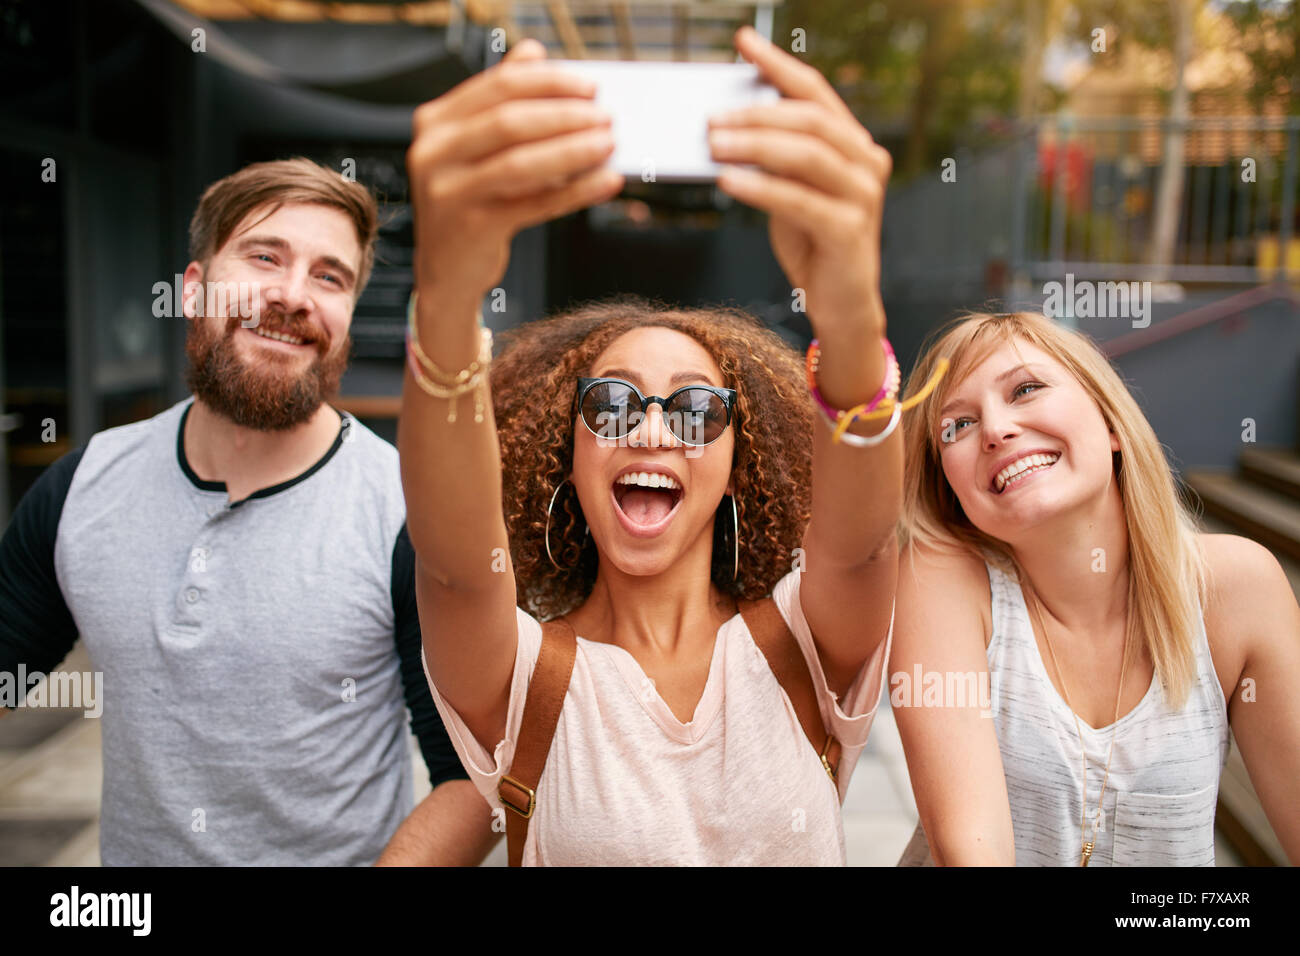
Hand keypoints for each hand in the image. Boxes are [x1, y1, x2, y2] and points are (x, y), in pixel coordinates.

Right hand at [406, 39, 624, 299]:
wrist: (445, 270)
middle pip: (509, 121)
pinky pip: (534, 204)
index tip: (588, 87)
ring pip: (521, 162)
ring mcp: (448, 191)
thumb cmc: (468, 203)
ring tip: (608, 145)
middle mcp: (434, 153)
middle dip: (565, 116)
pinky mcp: (472, 227)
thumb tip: (533, 54)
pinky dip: (576, 191)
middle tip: (605, 117)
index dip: (549, 82)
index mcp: (436, 122)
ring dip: (574, 150)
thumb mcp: (473, 148)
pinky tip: (604, 182)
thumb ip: (498, 101)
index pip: (498, 86)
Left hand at [709, 26, 891, 333]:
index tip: (741, 42)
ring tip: (712, 144)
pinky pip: (798, 199)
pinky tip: (728, 181)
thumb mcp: (792, 192)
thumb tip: (724, 123)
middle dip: (756, 113)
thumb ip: (775, 157)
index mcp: (854, 145)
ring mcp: (863, 196)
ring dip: (753, 145)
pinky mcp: (849, 231)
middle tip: (711, 117)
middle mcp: (867, 163)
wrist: (841, 306)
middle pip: (809, 119)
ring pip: (806, 154)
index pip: (815, 92)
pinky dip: (759, 186)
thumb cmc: (812, 245)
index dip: (778, 64)